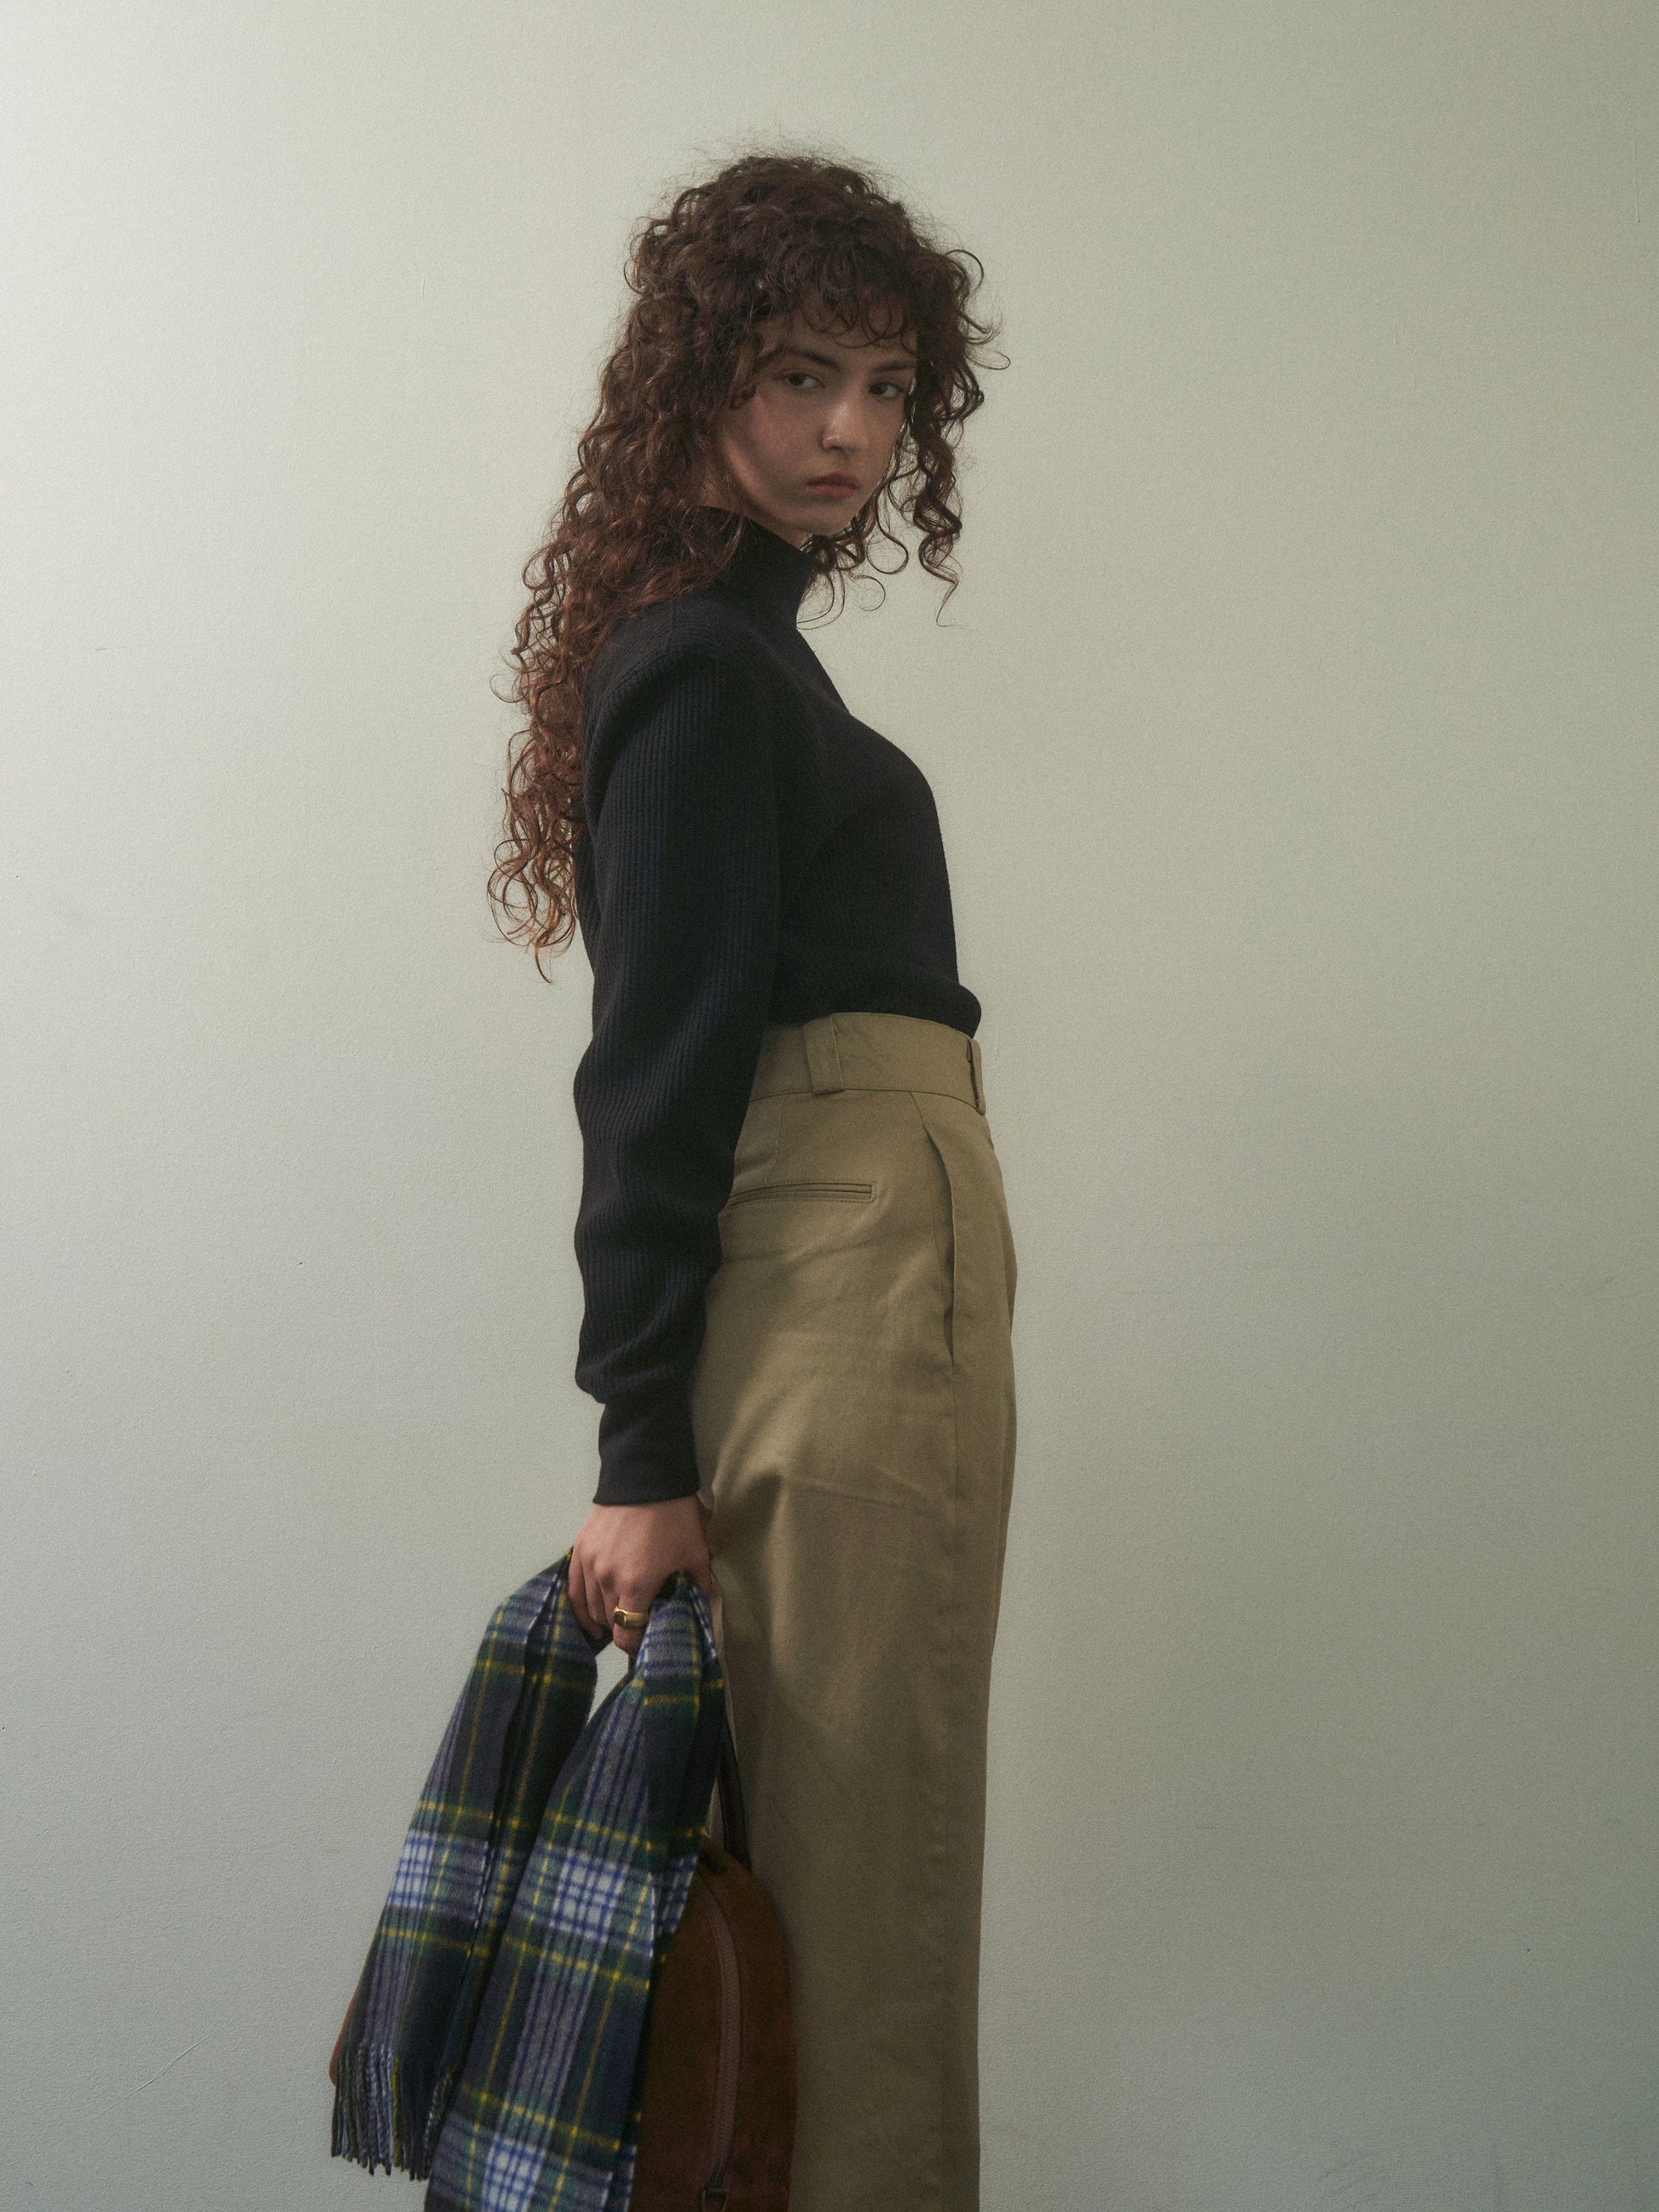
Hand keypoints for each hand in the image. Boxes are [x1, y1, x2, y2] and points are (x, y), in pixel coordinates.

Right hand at [567, 1495, 714, 1660]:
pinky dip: (581, 1608)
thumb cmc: (675, 1517)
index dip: (636, 1644)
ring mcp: (590, 1564)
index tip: (647, 1642)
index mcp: (636, 1584)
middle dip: (626, 1629)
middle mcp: (607, 1579)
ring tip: (621, 1618)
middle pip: (610, 1622)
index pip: (626, 1634)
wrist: (646, 1476)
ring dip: (605, 1618)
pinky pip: (574, 1590)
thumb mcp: (696, 1555)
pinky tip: (590, 1618)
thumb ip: (697, 1589)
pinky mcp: (580, 1550)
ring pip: (591, 1608)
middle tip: (641, 1625)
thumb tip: (699, 1614)